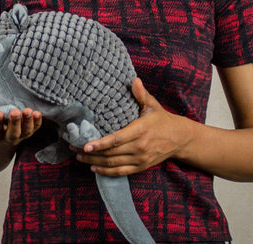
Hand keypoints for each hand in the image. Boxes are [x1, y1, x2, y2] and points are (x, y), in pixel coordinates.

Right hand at [0, 108, 41, 146]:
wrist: (1, 125)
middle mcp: (7, 137)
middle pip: (13, 134)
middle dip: (14, 123)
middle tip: (15, 112)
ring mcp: (20, 135)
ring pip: (26, 132)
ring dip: (28, 122)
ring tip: (28, 111)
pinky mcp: (30, 130)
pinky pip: (35, 128)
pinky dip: (37, 122)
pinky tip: (37, 113)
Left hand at [74, 78, 188, 176]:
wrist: (178, 138)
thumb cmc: (161, 119)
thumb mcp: (152, 105)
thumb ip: (141, 94)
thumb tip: (134, 80)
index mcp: (140, 130)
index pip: (117, 139)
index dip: (100, 144)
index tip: (86, 145)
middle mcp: (139, 147)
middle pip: (111, 153)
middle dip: (91, 153)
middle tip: (74, 148)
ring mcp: (140, 159)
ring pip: (113, 164)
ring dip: (94, 162)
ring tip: (79, 158)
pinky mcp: (140, 167)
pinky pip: (121, 172)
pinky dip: (106, 172)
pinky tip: (94, 168)